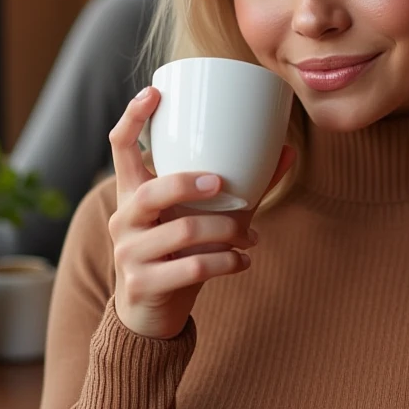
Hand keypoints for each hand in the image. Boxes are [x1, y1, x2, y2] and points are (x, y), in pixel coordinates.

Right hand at [108, 87, 294, 338]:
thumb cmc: (179, 254)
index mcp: (134, 193)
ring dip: (225, 231)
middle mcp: (124, 219)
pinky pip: (193, 267)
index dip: (134, 117)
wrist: (151, 315)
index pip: (120, 147)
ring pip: (182, 232)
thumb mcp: (203, 217)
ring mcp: (129, 253)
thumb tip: (287, 149)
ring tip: (249, 236)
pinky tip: (243, 262)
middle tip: (222, 183)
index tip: (155, 92)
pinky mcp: (142, 284)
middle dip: (189, 184)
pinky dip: (227, 263)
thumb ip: (239, 188)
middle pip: (152, 191)